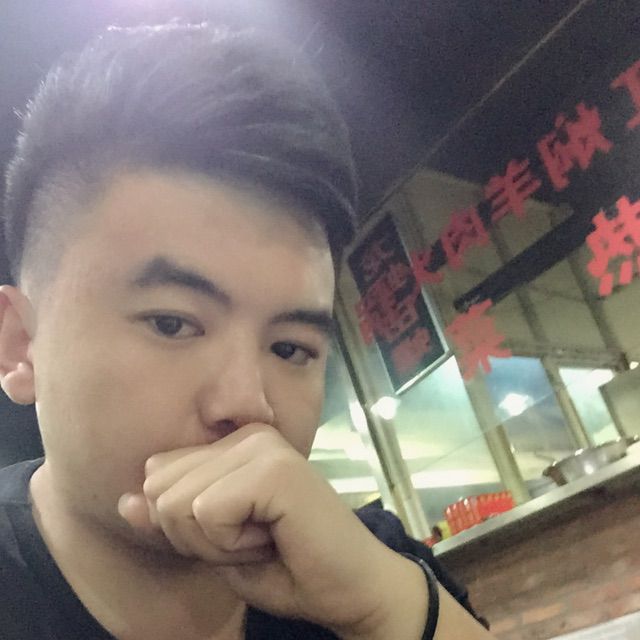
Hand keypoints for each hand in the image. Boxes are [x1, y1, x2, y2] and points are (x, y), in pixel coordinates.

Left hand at [118, 423, 427, 637]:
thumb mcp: (212, 546)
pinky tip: (272, 538)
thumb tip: (124, 502)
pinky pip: (206, 512)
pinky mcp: (273, 469)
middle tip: (251, 540)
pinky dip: (229, 545)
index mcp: (233, 444)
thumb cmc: (286, 567)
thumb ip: (170, 519)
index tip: (238, 535)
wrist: (349, 589)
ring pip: (176, 503)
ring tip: (264, 538)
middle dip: (195, 536)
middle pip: (159, 490)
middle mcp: (246, 433)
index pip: (157, 476)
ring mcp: (261, 446)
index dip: (185, 526)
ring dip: (213, 543)